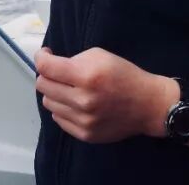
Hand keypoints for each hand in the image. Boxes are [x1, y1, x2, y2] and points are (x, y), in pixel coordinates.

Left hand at [34, 46, 175, 143]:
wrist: (147, 104)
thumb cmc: (124, 75)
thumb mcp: (100, 56)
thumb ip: (73, 60)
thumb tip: (50, 66)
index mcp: (86, 76)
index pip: (46, 68)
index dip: (41, 57)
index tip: (45, 54)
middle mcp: (82, 100)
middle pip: (43, 86)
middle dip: (47, 75)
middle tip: (58, 72)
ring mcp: (83, 120)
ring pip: (48, 103)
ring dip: (54, 93)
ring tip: (68, 88)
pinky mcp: (85, 135)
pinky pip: (59, 119)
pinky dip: (63, 108)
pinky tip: (75, 103)